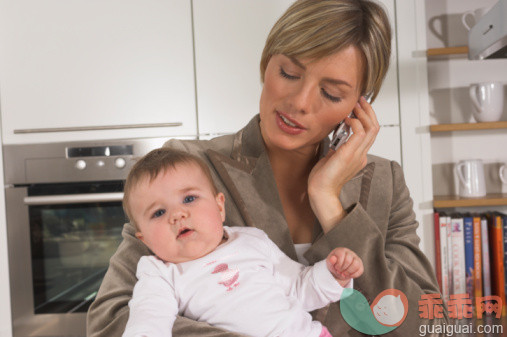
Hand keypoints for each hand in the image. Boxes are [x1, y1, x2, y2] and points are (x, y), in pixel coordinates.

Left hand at [308, 97, 379, 231]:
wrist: (321, 193)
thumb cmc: (322, 179)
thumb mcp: (331, 158)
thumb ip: (337, 148)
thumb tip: (336, 136)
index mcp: (358, 157)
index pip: (369, 133)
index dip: (366, 118)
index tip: (358, 108)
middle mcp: (362, 155)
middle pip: (374, 128)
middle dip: (368, 111)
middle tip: (360, 101)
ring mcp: (358, 155)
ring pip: (371, 128)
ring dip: (363, 113)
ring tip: (354, 106)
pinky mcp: (349, 154)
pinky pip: (360, 133)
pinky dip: (355, 122)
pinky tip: (347, 119)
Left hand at [326, 247, 363, 286]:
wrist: (339, 270)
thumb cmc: (334, 264)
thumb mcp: (330, 263)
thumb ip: (330, 261)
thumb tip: (332, 259)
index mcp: (342, 250)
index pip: (341, 255)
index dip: (338, 264)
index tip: (336, 267)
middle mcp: (350, 253)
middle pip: (348, 261)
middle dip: (343, 269)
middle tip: (339, 271)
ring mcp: (356, 258)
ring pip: (356, 265)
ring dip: (348, 272)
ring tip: (344, 274)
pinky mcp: (360, 265)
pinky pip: (360, 270)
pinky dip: (353, 275)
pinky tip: (348, 275)